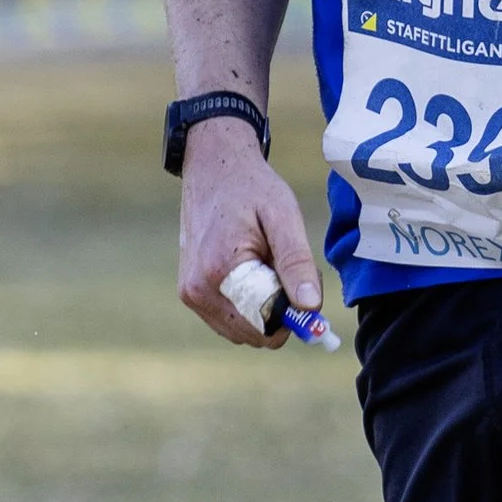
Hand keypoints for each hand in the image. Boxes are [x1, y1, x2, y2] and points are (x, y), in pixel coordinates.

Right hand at [176, 121, 324, 344]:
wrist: (213, 167)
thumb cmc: (251, 187)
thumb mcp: (283, 217)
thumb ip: (297, 263)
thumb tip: (311, 307)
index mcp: (220, 272)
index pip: (267, 326)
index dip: (295, 313)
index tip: (308, 285)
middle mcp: (197, 291)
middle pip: (255, 334)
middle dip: (279, 311)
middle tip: (286, 269)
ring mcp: (190, 294)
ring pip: (242, 331)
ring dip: (264, 309)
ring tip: (267, 265)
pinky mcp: (189, 293)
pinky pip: (229, 320)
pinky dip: (248, 306)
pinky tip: (253, 271)